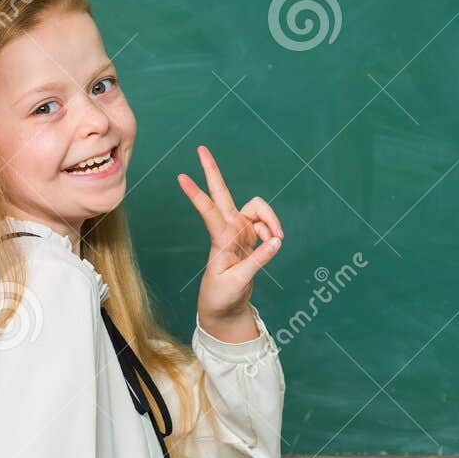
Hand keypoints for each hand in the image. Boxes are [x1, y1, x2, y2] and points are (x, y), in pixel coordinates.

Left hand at [177, 145, 283, 339]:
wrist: (224, 308)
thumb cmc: (223, 295)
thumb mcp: (239, 282)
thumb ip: (259, 260)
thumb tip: (277, 241)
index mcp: (220, 239)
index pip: (208, 210)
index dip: (196, 194)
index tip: (181, 178)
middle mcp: (229, 229)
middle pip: (222, 192)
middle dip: (212, 170)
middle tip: (201, 149)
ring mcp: (240, 231)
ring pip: (257, 208)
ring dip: (271, 218)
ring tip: (278, 238)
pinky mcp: (250, 237)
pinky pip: (268, 226)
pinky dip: (274, 233)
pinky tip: (274, 245)